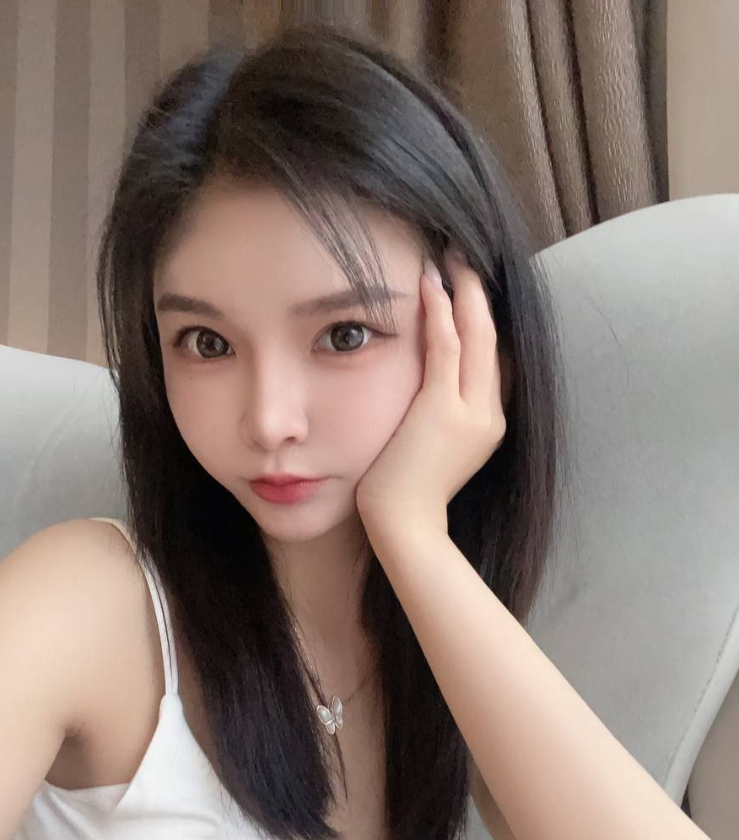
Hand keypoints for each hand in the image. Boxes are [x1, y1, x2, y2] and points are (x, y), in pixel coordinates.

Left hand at [355, 244, 508, 533]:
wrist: (405, 525)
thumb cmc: (406, 492)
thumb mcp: (432, 448)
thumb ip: (438, 414)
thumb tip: (424, 387)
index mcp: (489, 422)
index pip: (493, 357)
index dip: (482, 316)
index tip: (466, 285)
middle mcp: (489, 413)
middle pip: (493, 337)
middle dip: (478, 293)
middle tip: (462, 255)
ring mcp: (471, 412)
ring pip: (476, 335)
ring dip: (462, 291)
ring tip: (449, 256)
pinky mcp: (444, 410)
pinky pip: (448, 348)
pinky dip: (441, 313)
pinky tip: (431, 284)